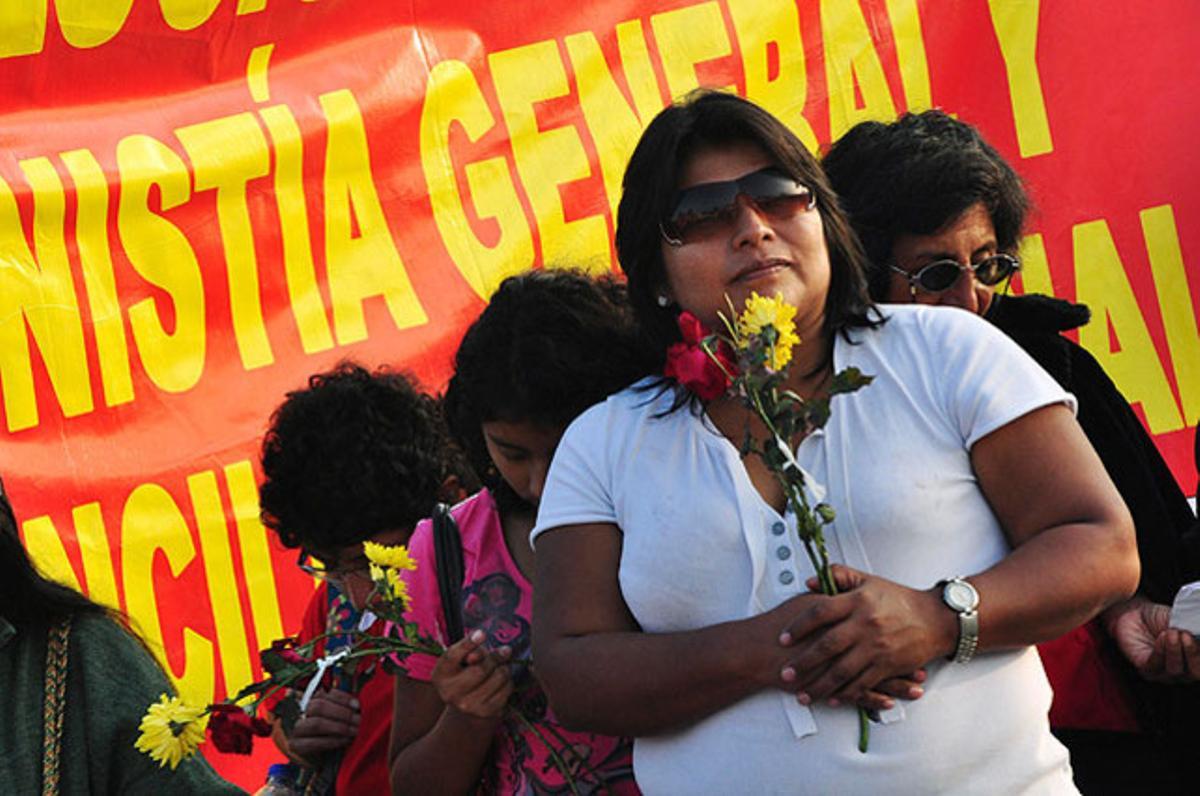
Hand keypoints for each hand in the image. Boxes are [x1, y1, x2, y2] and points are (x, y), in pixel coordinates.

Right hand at [288, 688, 358, 760]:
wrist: (315, 755)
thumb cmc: (330, 732)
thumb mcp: (335, 716)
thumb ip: (342, 707)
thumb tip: (357, 705)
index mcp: (309, 700)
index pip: (323, 693)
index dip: (342, 698)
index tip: (357, 705)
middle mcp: (299, 712)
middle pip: (319, 706)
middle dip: (343, 713)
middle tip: (359, 721)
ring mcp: (296, 729)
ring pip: (317, 723)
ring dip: (340, 727)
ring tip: (355, 731)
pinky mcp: (297, 746)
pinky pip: (314, 743)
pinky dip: (333, 741)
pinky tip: (346, 740)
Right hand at [431, 629, 513, 718]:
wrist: (466, 704)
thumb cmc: (464, 672)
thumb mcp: (461, 658)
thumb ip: (470, 649)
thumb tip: (486, 650)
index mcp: (440, 674)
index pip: (452, 656)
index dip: (468, 644)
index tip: (482, 634)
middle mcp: (450, 693)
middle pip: (480, 669)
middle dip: (495, 657)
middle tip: (503, 652)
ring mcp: (468, 706)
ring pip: (498, 677)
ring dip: (504, 668)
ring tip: (500, 668)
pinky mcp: (486, 712)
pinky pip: (507, 689)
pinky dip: (508, 682)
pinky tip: (501, 682)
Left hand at [775, 565, 949, 705]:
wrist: (935, 619)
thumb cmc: (898, 599)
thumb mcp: (868, 580)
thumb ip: (838, 576)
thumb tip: (808, 581)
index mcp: (857, 601)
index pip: (820, 613)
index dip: (798, 626)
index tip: (782, 639)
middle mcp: (865, 625)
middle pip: (827, 646)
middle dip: (803, 662)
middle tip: (784, 672)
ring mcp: (877, 647)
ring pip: (842, 671)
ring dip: (819, 685)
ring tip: (802, 694)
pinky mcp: (888, 666)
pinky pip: (863, 683)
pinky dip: (846, 694)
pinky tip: (831, 699)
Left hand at [1106, 596, 1199, 682]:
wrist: (1134, 613)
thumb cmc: (1161, 618)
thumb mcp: (1181, 621)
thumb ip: (1193, 628)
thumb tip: (1199, 631)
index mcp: (1195, 660)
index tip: (1197, 635)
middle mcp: (1183, 671)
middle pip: (1195, 673)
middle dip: (1193, 654)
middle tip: (1185, 635)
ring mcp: (1164, 673)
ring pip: (1175, 670)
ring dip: (1174, 649)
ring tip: (1170, 632)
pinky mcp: (1146, 670)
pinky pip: (1155, 665)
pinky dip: (1160, 650)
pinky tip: (1162, 637)